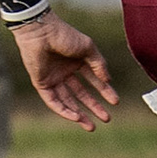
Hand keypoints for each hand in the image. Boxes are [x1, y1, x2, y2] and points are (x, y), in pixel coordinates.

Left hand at [11, 11, 118, 130]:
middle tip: (106, 119)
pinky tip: (76, 117)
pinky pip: (52, 100)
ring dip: (79, 114)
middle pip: (80, 94)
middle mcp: (64, 72)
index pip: (93, 81)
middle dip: (93, 107)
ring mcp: (52, 78)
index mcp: (76, 62)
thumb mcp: (88, 49)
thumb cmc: (64, 35)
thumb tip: (108, 80)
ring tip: (91, 126)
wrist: (41, 31)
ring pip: (67, 101)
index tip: (115, 102)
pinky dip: (63, 110)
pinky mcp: (41, 83)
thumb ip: (99, 65)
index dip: (104, 91)